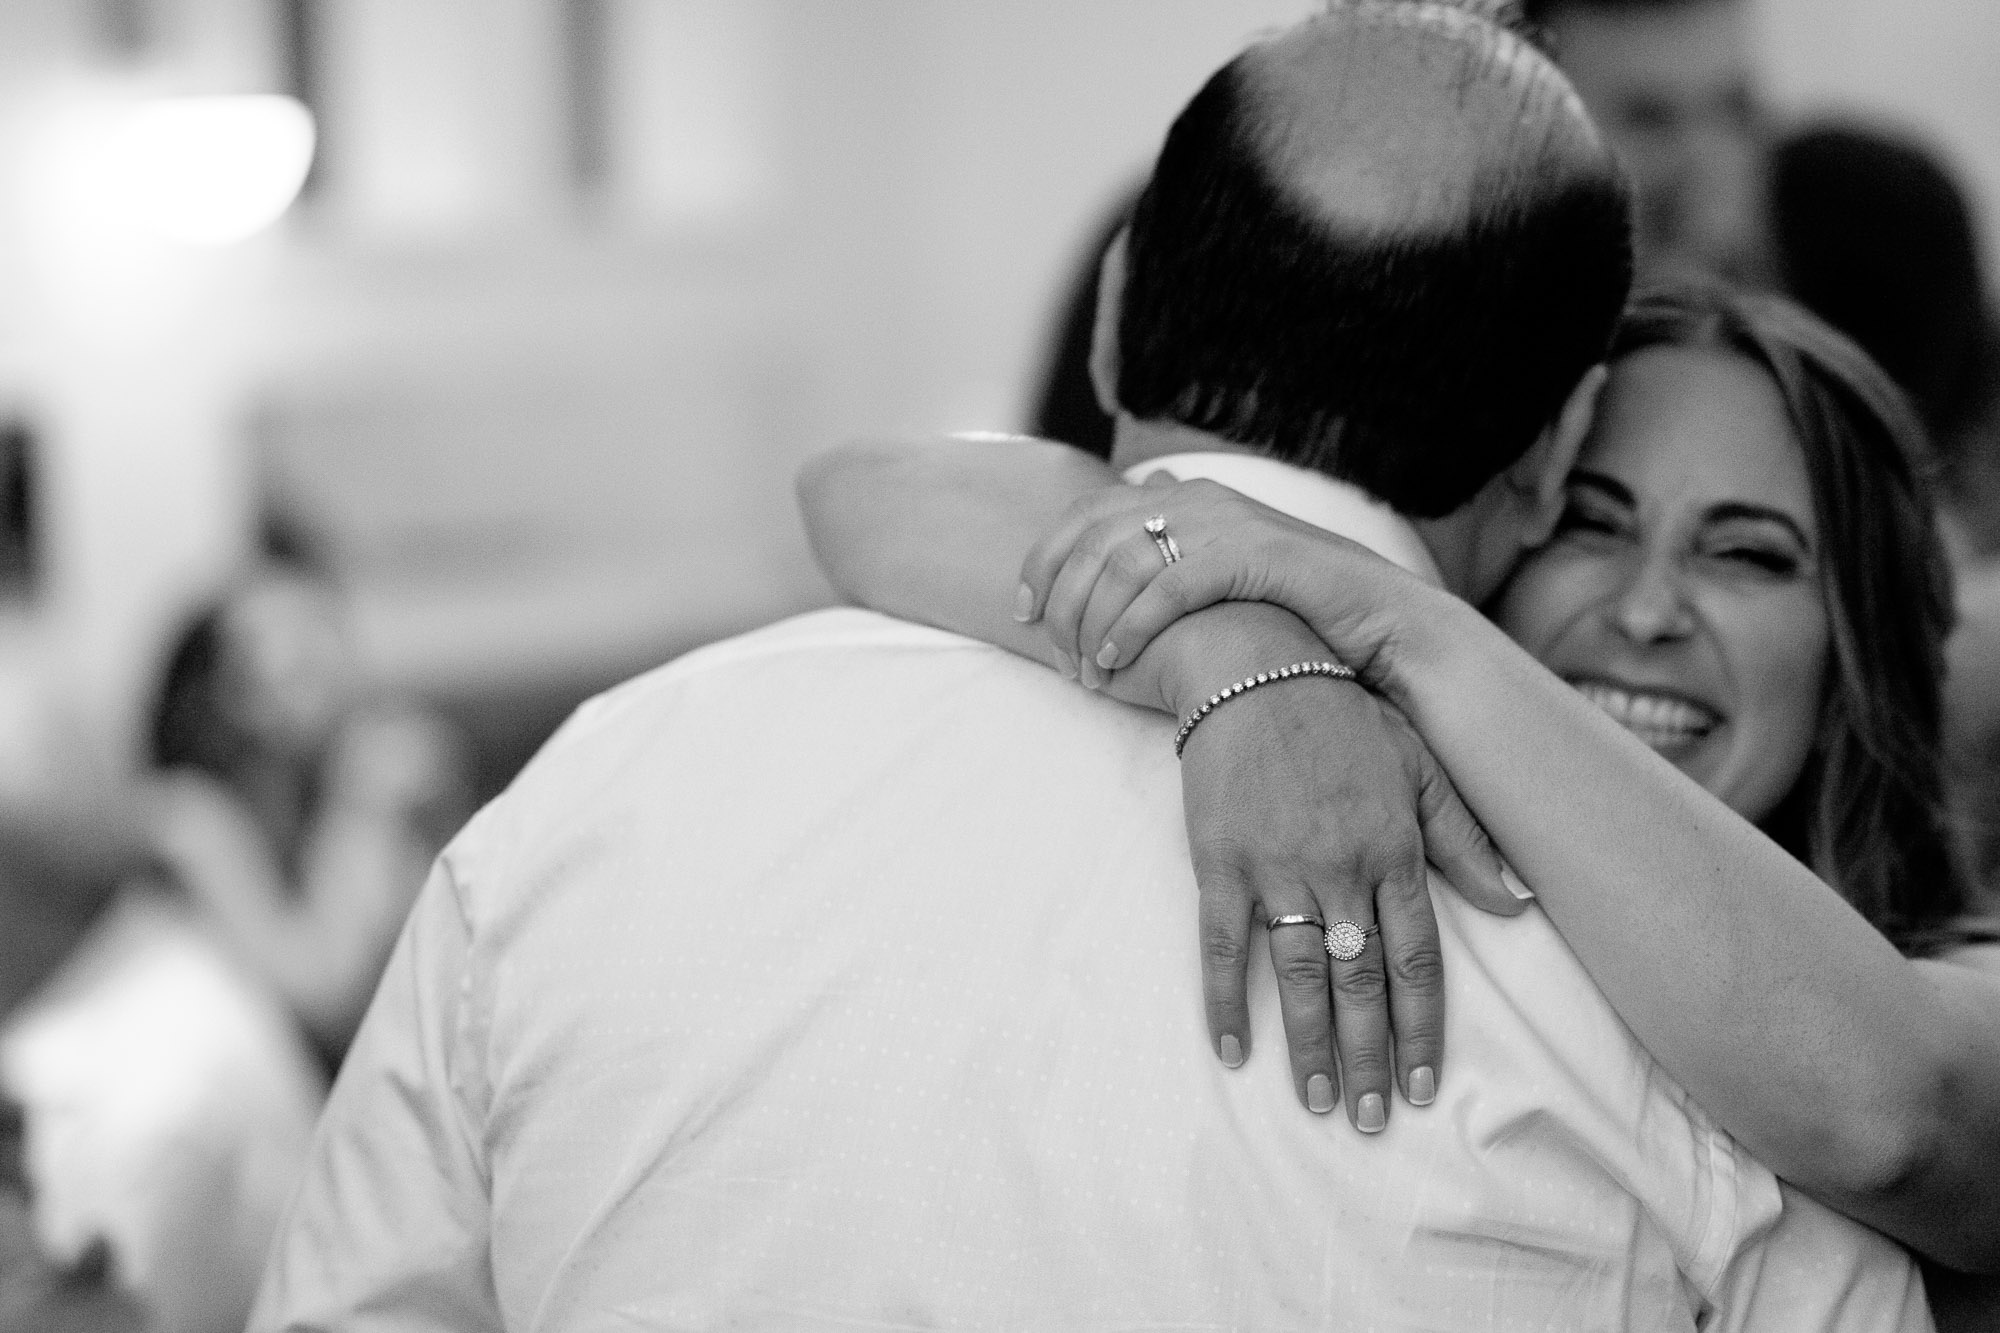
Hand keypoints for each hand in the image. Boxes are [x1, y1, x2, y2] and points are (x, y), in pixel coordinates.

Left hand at [1016, 476, 1412, 691]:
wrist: (1383, 622)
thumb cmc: (1293, 612)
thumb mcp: (1215, 580)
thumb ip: (1162, 572)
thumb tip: (1101, 594)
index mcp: (1182, 496)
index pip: (1084, 513)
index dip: (1042, 560)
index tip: (1022, 612)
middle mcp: (1197, 497)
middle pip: (1090, 536)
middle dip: (1057, 596)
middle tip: (1047, 651)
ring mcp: (1226, 522)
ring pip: (1121, 563)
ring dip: (1090, 622)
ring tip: (1084, 672)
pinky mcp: (1253, 555)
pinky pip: (1168, 588)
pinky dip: (1131, 627)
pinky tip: (1113, 662)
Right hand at [1118, 602, 1520, 1133]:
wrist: (1253, 664)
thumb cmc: (1340, 714)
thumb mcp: (1418, 763)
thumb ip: (1464, 836)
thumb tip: (1516, 901)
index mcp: (1396, 849)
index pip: (1419, 960)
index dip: (1423, 1029)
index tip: (1427, 1086)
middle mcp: (1343, 868)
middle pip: (1363, 984)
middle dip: (1371, 1059)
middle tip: (1376, 1119)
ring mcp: (1279, 868)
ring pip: (1301, 976)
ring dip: (1310, 1048)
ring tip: (1318, 1104)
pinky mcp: (1220, 863)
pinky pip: (1222, 946)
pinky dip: (1225, 1002)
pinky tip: (1233, 1051)